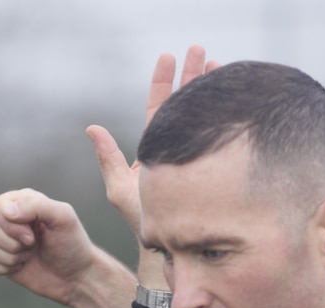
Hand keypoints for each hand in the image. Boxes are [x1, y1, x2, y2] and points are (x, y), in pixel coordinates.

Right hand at [0, 189, 136, 307]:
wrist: (75, 276)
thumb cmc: (72, 244)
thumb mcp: (63, 218)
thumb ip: (37, 206)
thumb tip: (6, 211)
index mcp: (22, 201)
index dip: (11, 226)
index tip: (32, 237)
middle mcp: (9, 217)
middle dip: (10, 243)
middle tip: (32, 247)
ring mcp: (2, 238)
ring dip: (8, 257)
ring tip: (29, 257)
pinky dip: (0, 267)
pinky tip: (19, 267)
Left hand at [89, 45, 220, 243]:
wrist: (171, 242)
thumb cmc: (142, 219)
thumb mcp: (119, 186)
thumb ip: (108, 157)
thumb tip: (92, 128)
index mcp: (156, 146)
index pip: (160, 107)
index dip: (163, 81)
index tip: (168, 56)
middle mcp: (177, 147)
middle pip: (184, 104)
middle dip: (192, 75)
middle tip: (198, 49)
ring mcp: (196, 154)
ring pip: (203, 114)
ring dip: (209, 88)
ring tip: (217, 62)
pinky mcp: (213, 164)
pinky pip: (218, 133)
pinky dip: (224, 112)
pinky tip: (232, 96)